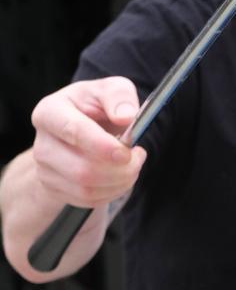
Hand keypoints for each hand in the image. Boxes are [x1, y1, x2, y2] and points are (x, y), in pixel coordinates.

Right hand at [31, 77, 146, 207]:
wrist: (82, 128)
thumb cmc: (95, 106)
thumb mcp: (110, 89)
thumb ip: (119, 96)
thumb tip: (126, 116)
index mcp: (50, 111)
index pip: (73, 131)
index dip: (102, 145)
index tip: (125, 152)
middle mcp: (42, 143)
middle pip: (81, 170)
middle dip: (119, 170)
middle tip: (138, 156)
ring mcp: (45, 169)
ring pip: (86, 189)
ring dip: (120, 182)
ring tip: (133, 165)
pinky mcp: (54, 188)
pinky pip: (88, 200)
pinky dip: (113, 192)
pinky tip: (121, 176)